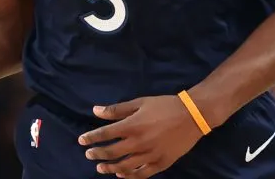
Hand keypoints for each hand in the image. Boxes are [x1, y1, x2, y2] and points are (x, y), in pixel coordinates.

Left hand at [78, 95, 203, 176]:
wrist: (192, 115)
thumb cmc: (165, 106)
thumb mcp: (140, 102)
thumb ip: (117, 109)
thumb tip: (95, 111)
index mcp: (132, 126)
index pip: (105, 135)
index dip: (91, 138)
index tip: (81, 141)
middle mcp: (138, 143)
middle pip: (111, 153)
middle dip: (97, 154)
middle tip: (89, 155)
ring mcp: (150, 155)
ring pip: (124, 167)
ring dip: (109, 168)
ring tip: (100, 168)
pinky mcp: (161, 163)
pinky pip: (142, 174)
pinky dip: (129, 176)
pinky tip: (121, 174)